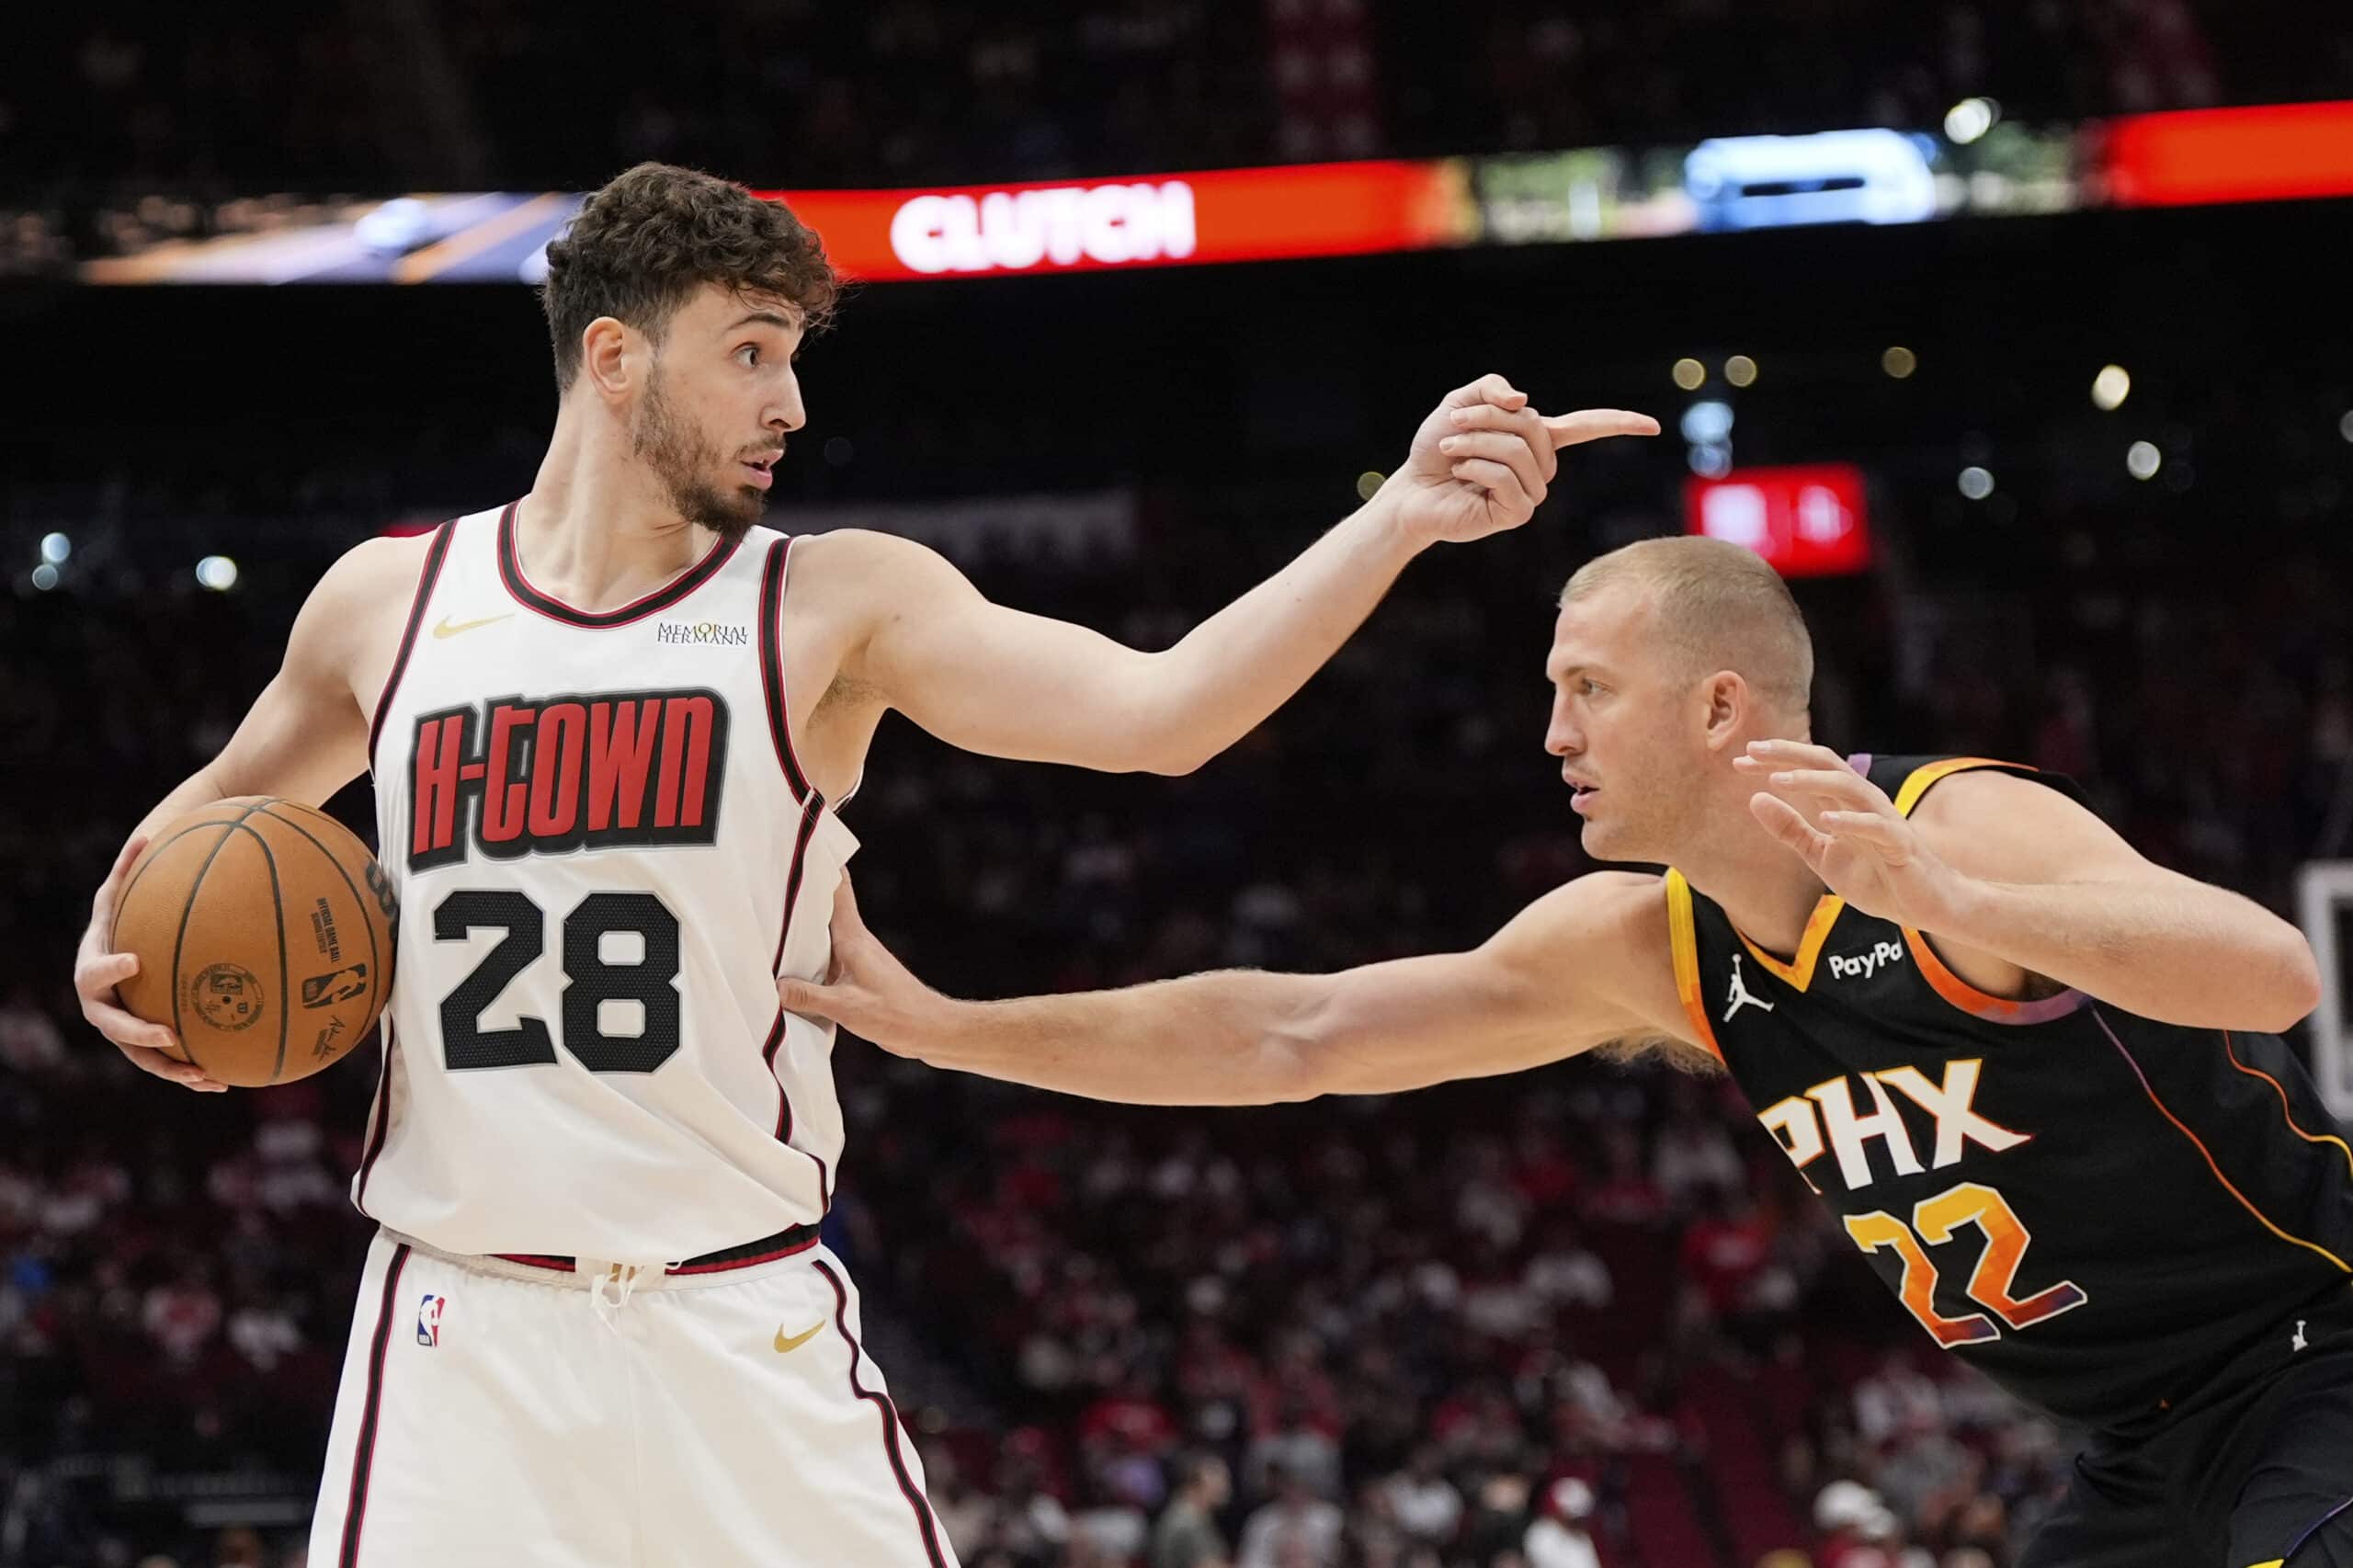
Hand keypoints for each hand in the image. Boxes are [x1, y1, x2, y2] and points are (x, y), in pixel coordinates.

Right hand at [75, 836, 227, 1091]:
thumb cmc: (120, 918)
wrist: (114, 956)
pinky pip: (165, 1063)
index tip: (134, 961)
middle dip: (138, 1034)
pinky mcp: (144, 1045)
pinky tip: (223, 1081)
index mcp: (92, 971)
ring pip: (141, 1057)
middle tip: (166, 1034)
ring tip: (205, 1076)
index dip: (111, 969)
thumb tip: (149, 833)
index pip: (95, 973)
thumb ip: (130, 869)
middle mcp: (101, 1007)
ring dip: (171, 1068)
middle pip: (114, 1027)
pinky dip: (190, 1072)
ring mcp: (121, 1030)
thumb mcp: (120, 893)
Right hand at [777, 877, 950, 1060]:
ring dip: (799, 932)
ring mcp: (855, 959)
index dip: (822, 863)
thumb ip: (808, 996)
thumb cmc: (897, 1014)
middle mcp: (854, 942)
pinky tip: (789, 970)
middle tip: (767, 883)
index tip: (802, 843)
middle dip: (799, 896)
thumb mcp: (846, 1007)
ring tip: (767, 924)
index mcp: (853, 938)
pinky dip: (807, 959)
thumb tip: (775, 986)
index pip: (838, 888)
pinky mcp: (856, 977)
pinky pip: (825, 960)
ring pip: (821, 937)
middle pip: (823, 909)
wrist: (930, 1030)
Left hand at [1376, 373, 1656, 547]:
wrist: (1412, 489)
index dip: (1618, 424)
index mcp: (1536, 438)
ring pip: (1520, 452)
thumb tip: (1525, 402)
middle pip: (1534, 428)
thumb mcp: (1461, 403)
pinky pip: (1507, 479)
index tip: (1653, 426)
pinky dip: (1478, 467)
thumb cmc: (1437, 448)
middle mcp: (1540, 467)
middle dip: (1489, 419)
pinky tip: (1461, 473)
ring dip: (1477, 443)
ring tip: (1451, 450)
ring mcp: (1531, 492)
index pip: (1586, 427)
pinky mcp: (1515, 513)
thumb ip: (1493, 389)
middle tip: (1453, 427)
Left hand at [1737, 741, 1964, 929]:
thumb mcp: (1821, 855)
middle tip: (1753, 749)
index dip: (1775, 761)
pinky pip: (1878, 828)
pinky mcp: (1902, 846)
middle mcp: (1865, 803)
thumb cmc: (1877, 878)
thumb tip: (1754, 799)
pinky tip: (1826, 820)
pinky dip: (1852, 822)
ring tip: (1778, 780)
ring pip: (1850, 788)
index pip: (1808, 770)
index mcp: (1845, 803)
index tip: (1739, 760)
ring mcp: (1885, 822)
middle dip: (1790, 754)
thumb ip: (1790, 830)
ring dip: (1813, 781)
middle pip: (1827, 765)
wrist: (1926, 906)